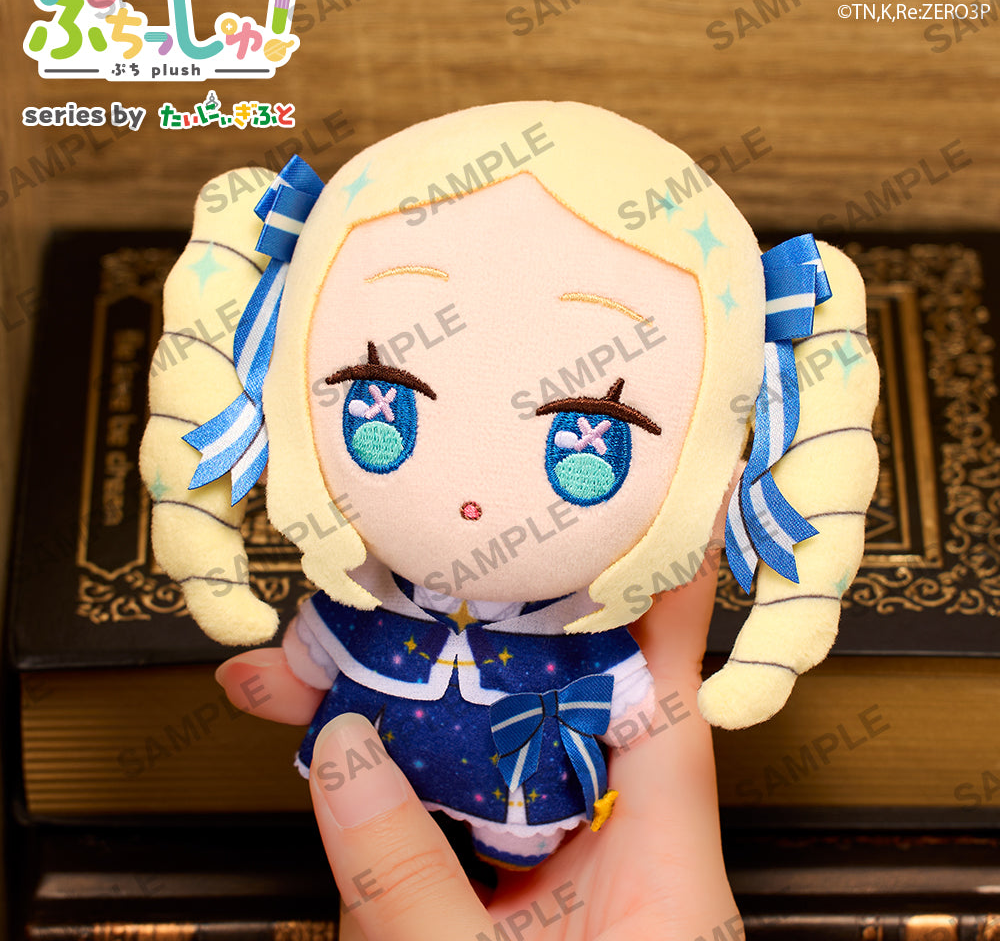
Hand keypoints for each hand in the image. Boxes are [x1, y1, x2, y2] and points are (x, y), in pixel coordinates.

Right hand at [216, 551, 739, 940]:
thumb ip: (400, 880)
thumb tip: (342, 760)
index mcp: (665, 871)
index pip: (671, 695)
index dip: (667, 595)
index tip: (660, 507)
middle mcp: (624, 858)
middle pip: (547, 713)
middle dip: (454, 652)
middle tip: (391, 589)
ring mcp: (564, 879)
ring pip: (487, 764)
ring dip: (399, 721)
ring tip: (316, 670)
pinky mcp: (517, 904)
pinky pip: (459, 818)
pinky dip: (397, 790)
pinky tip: (333, 752)